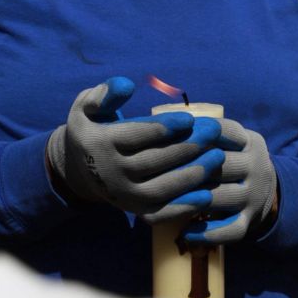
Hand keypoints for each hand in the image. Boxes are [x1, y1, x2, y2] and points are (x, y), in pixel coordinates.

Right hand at [46, 77, 224, 214]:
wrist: (79, 169)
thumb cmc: (93, 128)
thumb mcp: (87, 105)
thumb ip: (105, 93)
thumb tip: (127, 84)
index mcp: (100, 143)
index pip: (136, 135)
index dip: (164, 127)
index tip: (190, 119)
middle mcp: (111, 172)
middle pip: (154, 161)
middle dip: (188, 147)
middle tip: (214, 133)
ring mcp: (123, 195)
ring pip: (161, 188)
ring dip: (192, 175)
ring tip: (217, 157)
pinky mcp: (135, 211)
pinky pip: (161, 212)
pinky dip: (184, 207)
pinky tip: (207, 195)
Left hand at [144, 118, 277, 243]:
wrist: (269, 192)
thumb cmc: (235, 160)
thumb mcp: (233, 140)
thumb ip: (208, 132)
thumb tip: (165, 124)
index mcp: (250, 142)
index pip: (224, 131)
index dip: (194, 132)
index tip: (168, 133)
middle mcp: (256, 167)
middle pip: (219, 164)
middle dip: (187, 166)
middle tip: (155, 170)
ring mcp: (253, 196)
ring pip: (219, 197)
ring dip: (191, 199)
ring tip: (163, 201)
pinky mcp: (249, 221)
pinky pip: (229, 230)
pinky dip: (207, 233)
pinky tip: (185, 233)